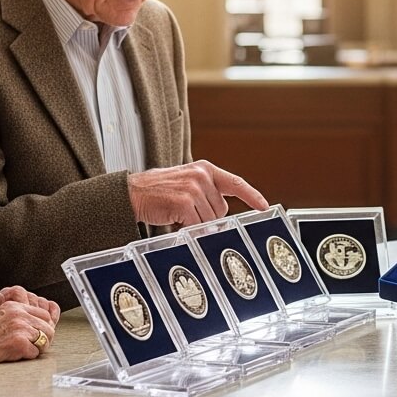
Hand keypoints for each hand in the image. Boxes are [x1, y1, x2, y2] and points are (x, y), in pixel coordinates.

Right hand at [0, 286, 58, 367]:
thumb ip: (1, 305)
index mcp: (15, 306)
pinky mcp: (19, 343)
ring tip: (27, 351)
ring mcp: (20, 328)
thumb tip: (4, 297)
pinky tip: (17, 356)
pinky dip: (28, 357)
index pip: (43, 314)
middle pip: (48, 327)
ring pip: (44, 340)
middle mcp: (19, 315)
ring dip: (38, 348)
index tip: (38, 334)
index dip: (43, 326)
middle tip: (36, 345)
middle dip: (44, 338)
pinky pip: (35, 353)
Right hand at [128, 160, 268, 225]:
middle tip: (186, 212)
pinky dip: (186, 228)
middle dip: (207, 217)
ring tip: (177, 214)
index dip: (252, 195)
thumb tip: (221, 217)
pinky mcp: (184, 201)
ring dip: (195, 224)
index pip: (235, 182)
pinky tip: (174, 219)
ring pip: (210, 220)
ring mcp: (194, 188)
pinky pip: (196, 225)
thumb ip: (207, 193)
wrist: (133, 193)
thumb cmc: (159, 191)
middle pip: (221, 210)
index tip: (264, 206)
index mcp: (205, 169)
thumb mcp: (187, 183)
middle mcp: (202, 175)